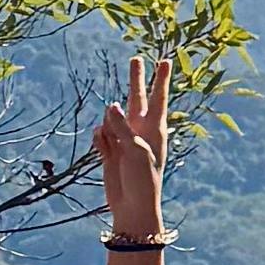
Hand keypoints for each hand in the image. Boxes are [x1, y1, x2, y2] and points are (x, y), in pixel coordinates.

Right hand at [91, 56, 170, 243]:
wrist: (131, 206)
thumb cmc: (143, 179)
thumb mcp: (135, 151)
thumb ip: (122, 127)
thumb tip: (110, 105)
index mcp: (154, 128)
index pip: (158, 97)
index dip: (160, 79)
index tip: (165, 60)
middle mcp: (140, 129)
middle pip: (135, 97)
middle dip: (135, 78)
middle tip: (136, 58)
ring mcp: (124, 138)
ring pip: (110, 118)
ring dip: (108, 126)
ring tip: (114, 146)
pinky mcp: (110, 149)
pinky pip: (100, 134)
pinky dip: (99, 140)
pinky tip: (104, 151)